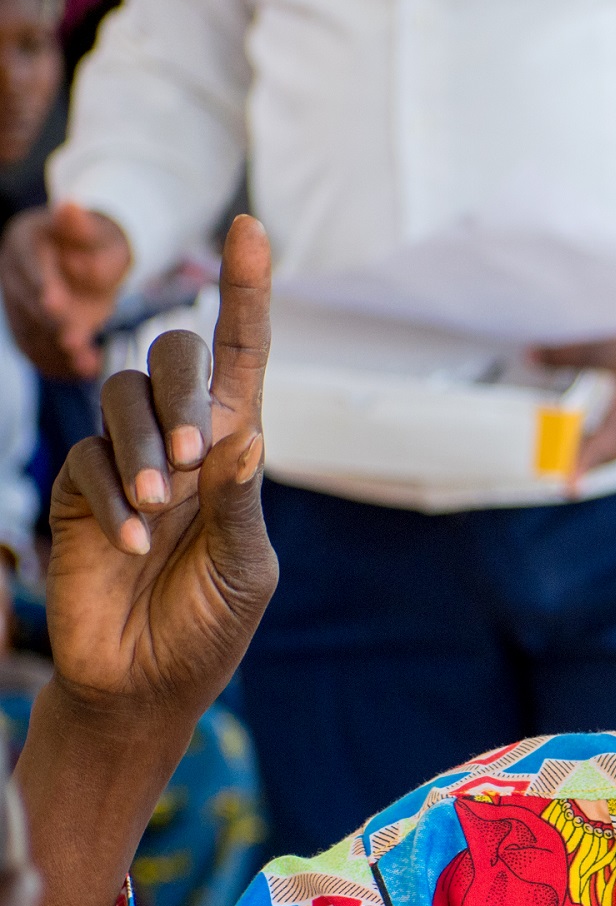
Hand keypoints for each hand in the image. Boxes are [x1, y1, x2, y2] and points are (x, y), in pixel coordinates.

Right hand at [1, 203, 133, 379]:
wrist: (92, 262)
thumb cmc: (97, 244)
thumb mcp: (99, 231)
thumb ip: (85, 227)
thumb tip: (70, 208)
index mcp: (25, 241)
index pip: (29, 264)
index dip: (42, 285)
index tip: (54, 304)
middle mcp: (13, 273)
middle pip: (27, 302)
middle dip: (51, 324)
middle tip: (73, 341)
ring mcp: (18, 302)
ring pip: (31, 329)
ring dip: (57, 351)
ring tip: (86, 364)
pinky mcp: (30, 327)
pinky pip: (38, 347)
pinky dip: (59, 363)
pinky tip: (85, 370)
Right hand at [46, 215, 274, 730]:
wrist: (147, 681)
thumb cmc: (210, 622)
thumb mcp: (246, 567)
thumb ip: (241, 501)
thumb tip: (245, 432)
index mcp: (235, 448)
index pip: (243, 355)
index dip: (247, 290)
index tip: (249, 224)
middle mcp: (180, 439)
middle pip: (178, 355)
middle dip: (185, 393)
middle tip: (192, 458)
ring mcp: (125, 458)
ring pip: (122, 396)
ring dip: (142, 448)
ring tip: (159, 512)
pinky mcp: (76, 488)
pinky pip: (84, 460)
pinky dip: (111, 497)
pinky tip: (132, 544)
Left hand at [533, 292, 615, 473]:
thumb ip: (575, 352)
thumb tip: (531, 357)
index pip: (607, 445)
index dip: (586, 465)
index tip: (569, 488)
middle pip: (611, 450)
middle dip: (587, 464)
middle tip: (562, 478)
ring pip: (614, 441)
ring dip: (591, 450)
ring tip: (570, 459)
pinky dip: (598, 436)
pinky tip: (586, 432)